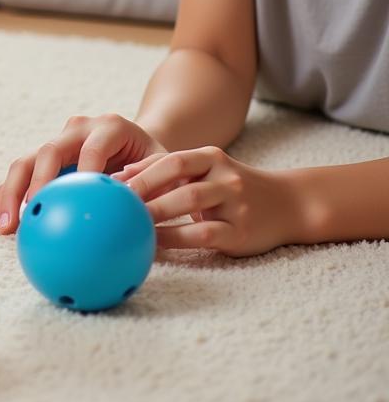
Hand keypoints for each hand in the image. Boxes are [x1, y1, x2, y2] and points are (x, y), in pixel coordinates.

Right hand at [0, 113, 166, 233]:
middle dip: (36, 181)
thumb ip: (155, 184)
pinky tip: (6, 229)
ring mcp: (57, 142)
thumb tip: (138, 213)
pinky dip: (12, 199)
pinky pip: (22, 176)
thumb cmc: (157, 162)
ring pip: (26, 161)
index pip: (93, 148)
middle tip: (31, 211)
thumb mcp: (167, 168)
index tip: (76, 198)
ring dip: (12, 193)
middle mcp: (77, 129)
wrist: (141, 144)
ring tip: (5, 227)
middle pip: (48, 150)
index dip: (83, 170)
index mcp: (109, 127)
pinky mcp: (44, 159)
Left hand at [114, 146, 305, 256]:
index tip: (112, 183)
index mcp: (210, 157)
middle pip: (178, 177)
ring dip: (157, 213)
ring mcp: (236, 202)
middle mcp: (224, 175)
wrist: (289, 204)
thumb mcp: (204, 171)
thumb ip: (167, 170)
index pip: (170, 159)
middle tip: (115, 203)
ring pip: (190, 203)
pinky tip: (155, 245)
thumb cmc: (231, 188)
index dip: (140, 170)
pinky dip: (176, 239)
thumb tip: (119, 177)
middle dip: (143, 189)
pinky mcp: (242, 231)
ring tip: (130, 223)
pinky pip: (203, 234)